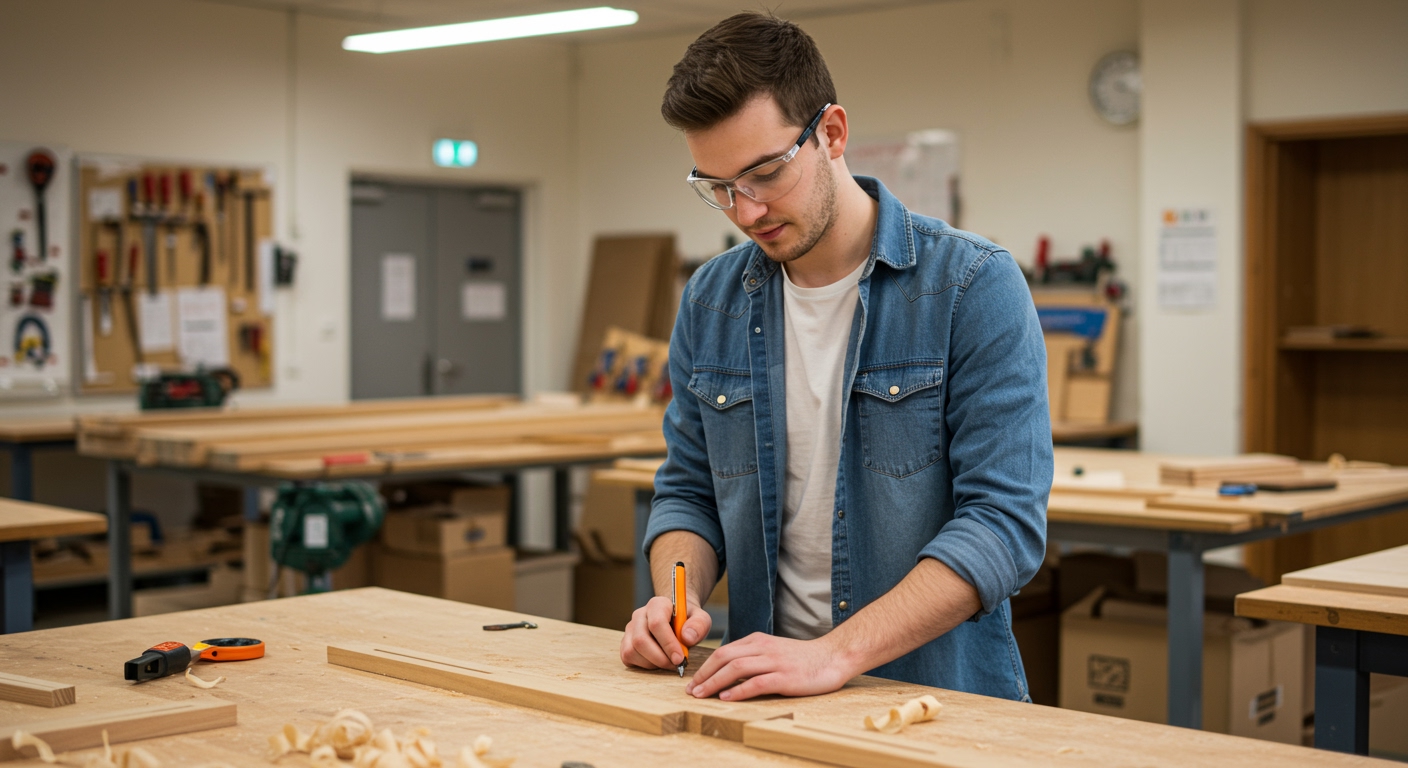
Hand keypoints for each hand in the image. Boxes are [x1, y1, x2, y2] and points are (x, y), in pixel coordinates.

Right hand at [620, 595, 711, 670]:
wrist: (677, 622)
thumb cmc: (688, 621)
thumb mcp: (701, 619)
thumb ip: (698, 625)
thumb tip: (687, 637)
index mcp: (657, 604)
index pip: (656, 623)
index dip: (668, 643)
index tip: (680, 658)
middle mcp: (640, 615)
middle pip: (641, 640)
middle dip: (660, 658)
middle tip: (675, 664)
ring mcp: (630, 629)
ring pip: (632, 651)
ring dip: (652, 663)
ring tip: (668, 661)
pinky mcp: (625, 642)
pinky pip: (628, 657)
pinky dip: (643, 665)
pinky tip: (657, 661)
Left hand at [685, 632, 856, 700]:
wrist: (833, 657)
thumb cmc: (802, 658)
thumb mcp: (774, 650)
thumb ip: (753, 656)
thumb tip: (728, 671)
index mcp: (758, 640)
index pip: (724, 651)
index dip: (706, 666)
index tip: (694, 681)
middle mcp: (763, 648)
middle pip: (725, 657)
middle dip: (704, 674)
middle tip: (692, 690)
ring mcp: (774, 661)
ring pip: (736, 668)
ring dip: (715, 682)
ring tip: (702, 695)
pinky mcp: (785, 677)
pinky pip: (756, 682)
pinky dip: (738, 690)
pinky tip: (727, 697)